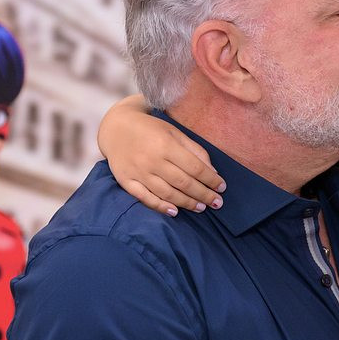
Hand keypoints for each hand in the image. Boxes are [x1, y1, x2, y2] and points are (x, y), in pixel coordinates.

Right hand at [97, 95, 225, 215]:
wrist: (116, 128)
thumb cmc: (151, 130)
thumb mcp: (175, 132)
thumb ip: (194, 150)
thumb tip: (212, 172)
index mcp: (166, 145)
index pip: (195, 167)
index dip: (210, 180)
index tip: (222, 187)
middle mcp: (152, 160)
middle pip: (183, 183)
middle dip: (203, 195)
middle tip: (217, 203)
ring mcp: (138, 172)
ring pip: (166, 193)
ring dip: (186, 203)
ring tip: (201, 208)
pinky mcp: (126, 180)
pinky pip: (144, 198)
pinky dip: (160, 206)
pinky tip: (175, 211)